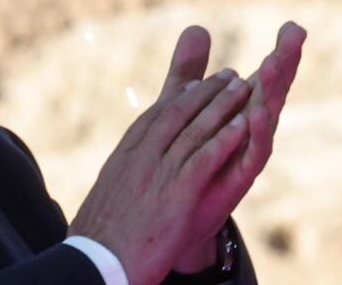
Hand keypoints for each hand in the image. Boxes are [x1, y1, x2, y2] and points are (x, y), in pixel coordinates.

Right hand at [69, 28, 261, 284]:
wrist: (96, 265)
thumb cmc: (101, 237)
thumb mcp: (109, 194)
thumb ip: (125, 171)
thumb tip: (123, 167)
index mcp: (124, 156)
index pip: (155, 116)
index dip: (180, 97)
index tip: (196, 85)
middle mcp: (141, 156)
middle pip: (179, 113)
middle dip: (207, 91)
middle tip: (229, 75)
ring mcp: (159, 172)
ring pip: (196, 128)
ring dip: (223, 105)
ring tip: (244, 88)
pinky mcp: (178, 192)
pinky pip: (206, 156)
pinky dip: (225, 137)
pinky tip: (244, 124)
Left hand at [169, 23, 303, 272]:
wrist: (172, 212)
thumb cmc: (187, 157)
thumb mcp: (186, 107)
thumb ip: (191, 72)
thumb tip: (196, 27)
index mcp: (244, 108)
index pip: (266, 75)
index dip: (281, 52)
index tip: (292, 26)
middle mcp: (254, 126)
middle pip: (274, 89)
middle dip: (285, 62)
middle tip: (295, 34)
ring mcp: (250, 150)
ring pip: (267, 114)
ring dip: (271, 89)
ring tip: (272, 63)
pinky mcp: (241, 174)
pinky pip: (255, 150)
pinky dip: (258, 130)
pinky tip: (257, 111)